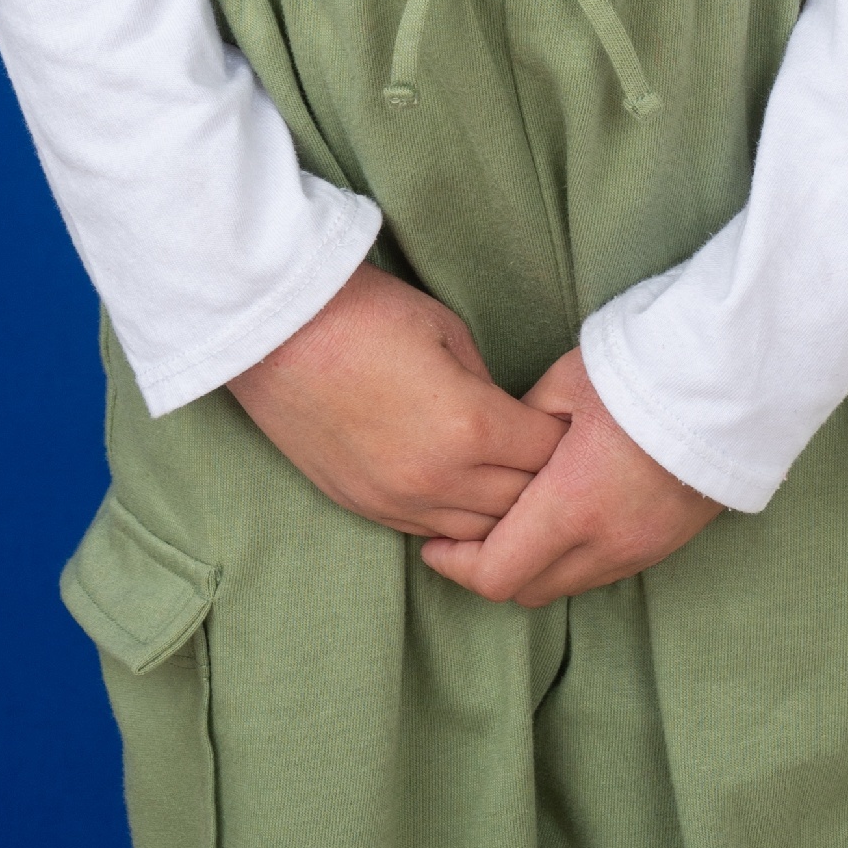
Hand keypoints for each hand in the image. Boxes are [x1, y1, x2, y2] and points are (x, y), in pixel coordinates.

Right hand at [227, 261, 562, 542]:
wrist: (277, 329)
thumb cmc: (365, 313)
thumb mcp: (447, 331)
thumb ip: (487, 387)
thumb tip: (506, 420)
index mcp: (470, 427)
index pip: (547, 456)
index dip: (565, 438)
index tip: (571, 423)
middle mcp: (438, 480)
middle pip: (521, 507)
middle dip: (544, 482)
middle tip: (553, 458)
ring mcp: (397, 502)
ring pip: (476, 535)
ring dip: (500, 511)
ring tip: (511, 480)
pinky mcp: (363, 508)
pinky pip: (430, 533)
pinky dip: (455, 520)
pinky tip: (463, 494)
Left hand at [418, 349, 720, 604]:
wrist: (734, 380)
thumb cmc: (643, 371)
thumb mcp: (565, 383)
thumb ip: (521, 426)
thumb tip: (496, 450)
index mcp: (571, 505)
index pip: (496, 573)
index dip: (456, 567)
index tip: (434, 543)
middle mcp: (605, 543)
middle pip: (527, 591)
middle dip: (490, 570)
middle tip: (465, 535)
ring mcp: (639, 550)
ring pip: (567, 585)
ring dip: (534, 567)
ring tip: (514, 524)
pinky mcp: (664, 544)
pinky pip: (602, 571)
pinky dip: (572, 559)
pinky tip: (565, 519)